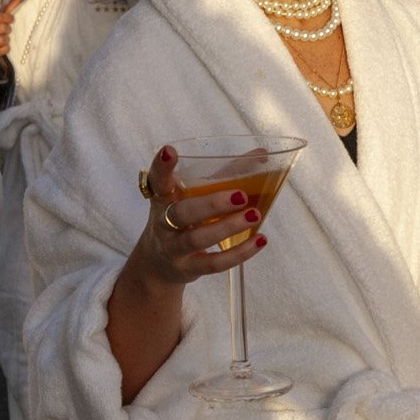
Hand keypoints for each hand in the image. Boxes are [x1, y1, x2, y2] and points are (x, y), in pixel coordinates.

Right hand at [0, 8, 13, 60]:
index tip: (11, 19)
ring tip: (3, 38)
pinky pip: (4, 49)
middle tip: (5, 30)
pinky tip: (2, 46)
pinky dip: (6, 48)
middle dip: (7, 29)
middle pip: (3, 28)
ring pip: (4, 39)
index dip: (8, 17)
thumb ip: (2, 11)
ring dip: (6, 39)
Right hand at [127, 145, 265, 285]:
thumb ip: (224, 176)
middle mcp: (164, 223)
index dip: (161, 167)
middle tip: (241, 195)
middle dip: (211, 204)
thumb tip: (261, 155)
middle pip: (182, 213)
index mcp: (164, 199)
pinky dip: (238, 253)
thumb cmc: (182, 221)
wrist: (158, 265)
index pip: (158, 180)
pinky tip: (258, 240)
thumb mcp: (193, 197)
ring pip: (197, 239)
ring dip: (227, 227)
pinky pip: (213, 264)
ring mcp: (174, 248)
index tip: (169, 151)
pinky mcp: (188, 268)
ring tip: (254, 215)